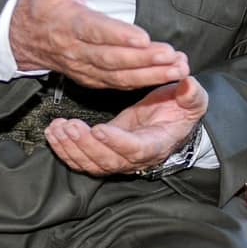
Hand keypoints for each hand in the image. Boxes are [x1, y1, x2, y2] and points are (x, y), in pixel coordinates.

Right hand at [10, 0, 188, 89]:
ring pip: (118, 75)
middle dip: (143, 59)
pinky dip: (142, 82)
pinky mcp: (92, 76)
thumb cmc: (39, 3)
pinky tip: (164, 76)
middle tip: (170, 56)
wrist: (21, 36)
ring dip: (149, 74)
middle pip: (112, 58)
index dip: (118, 35)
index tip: (143, 37)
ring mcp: (84, 66)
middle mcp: (76, 48)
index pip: (94, 30)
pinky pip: (117, 83)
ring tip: (176, 69)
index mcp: (67, 22)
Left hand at [43, 76, 208, 176]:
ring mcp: (117, 159)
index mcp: (156, 145)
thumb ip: (191, 95)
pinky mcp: (103, 154)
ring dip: (71, 148)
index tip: (100, 130)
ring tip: (58, 128)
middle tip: (70, 126)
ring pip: (91, 164)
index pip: (136, 150)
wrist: (172, 123)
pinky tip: (53, 134)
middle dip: (86, 145)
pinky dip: (64, 150)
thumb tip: (188, 83)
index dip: (117, 142)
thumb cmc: (181, 112)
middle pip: (108, 161)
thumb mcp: (193, 101)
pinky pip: (81, 161)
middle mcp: (135, 158)